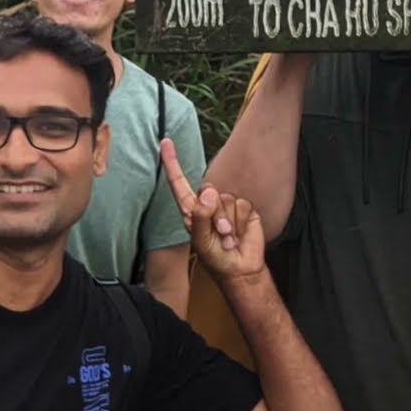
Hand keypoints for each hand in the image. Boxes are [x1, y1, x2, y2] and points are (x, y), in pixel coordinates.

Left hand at [160, 138, 265, 280]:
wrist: (241, 269)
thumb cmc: (216, 258)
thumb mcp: (201, 241)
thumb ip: (200, 216)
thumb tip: (208, 191)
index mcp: (191, 210)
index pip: (178, 182)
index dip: (171, 162)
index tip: (165, 142)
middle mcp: (208, 204)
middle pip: (207, 190)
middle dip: (214, 214)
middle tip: (218, 235)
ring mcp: (226, 204)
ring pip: (226, 198)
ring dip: (228, 222)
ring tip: (228, 237)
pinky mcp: (244, 208)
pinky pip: (242, 205)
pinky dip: (241, 222)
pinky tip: (239, 234)